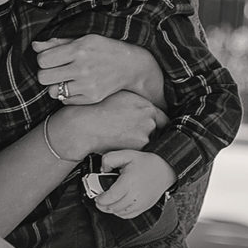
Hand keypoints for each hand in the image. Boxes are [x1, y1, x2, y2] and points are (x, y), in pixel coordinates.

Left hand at [34, 36, 160, 104]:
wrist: (130, 66)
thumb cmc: (103, 49)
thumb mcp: (83, 39)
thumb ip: (57, 43)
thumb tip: (35, 46)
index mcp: (79, 49)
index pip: (43, 60)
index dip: (43, 59)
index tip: (51, 58)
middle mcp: (82, 68)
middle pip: (43, 77)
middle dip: (45, 73)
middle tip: (55, 70)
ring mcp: (87, 86)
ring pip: (51, 91)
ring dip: (55, 85)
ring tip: (65, 78)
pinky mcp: (91, 98)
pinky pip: (64, 100)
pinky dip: (66, 94)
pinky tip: (76, 85)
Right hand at [50, 91, 168, 160]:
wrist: (84, 126)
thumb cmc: (96, 109)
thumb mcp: (121, 96)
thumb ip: (138, 102)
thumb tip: (143, 105)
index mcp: (146, 105)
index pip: (163, 117)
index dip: (158, 122)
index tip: (154, 126)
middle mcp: (148, 119)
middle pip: (157, 130)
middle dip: (149, 132)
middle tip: (132, 132)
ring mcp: (144, 134)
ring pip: (148, 141)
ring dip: (139, 141)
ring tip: (122, 136)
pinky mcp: (136, 148)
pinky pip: (138, 150)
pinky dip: (132, 149)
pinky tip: (119, 142)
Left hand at [94, 150, 176, 218]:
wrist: (165, 171)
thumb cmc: (146, 163)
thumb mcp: (127, 154)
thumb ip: (110, 159)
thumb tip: (102, 169)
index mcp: (129, 181)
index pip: (111, 196)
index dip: (101, 199)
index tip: (97, 197)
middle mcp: (135, 194)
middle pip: (114, 207)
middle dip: (103, 205)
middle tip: (99, 200)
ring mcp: (140, 203)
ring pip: (120, 213)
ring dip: (110, 209)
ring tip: (106, 203)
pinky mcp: (143, 207)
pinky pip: (128, 215)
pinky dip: (120, 213)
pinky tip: (117, 206)